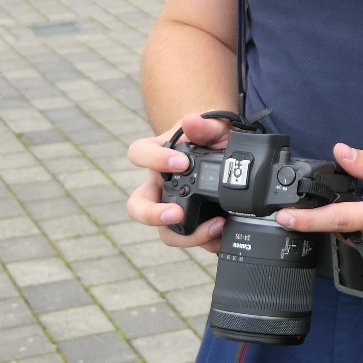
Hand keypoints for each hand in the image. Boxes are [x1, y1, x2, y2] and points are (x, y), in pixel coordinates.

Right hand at [125, 112, 232, 251]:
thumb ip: (205, 125)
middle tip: (175, 213)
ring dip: (187, 235)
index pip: (139, 153)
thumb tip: (191, 120)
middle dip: (152, 214)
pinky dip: (208, 241)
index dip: (155, 160)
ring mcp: (172, 207)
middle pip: (137, 206)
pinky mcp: (191, 224)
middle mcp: (159, 186)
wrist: (225, 153)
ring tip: (215, 226)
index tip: (182, 163)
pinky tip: (224, 234)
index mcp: (157, 156)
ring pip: (165, 232)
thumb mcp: (213, 128)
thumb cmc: (211, 138)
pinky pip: (193, 239)